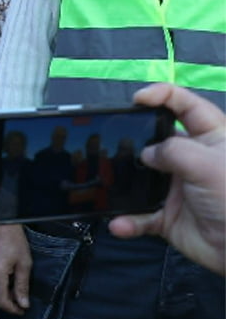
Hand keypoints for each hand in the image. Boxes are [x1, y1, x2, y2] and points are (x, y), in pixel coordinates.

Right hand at [0, 224, 30, 314]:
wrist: (0, 222)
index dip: (12, 309)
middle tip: (18, 303)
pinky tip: (3, 280)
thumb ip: (22, 285)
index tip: (22, 310)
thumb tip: (23, 304)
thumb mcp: (24, 263)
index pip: (1, 300)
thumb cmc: (15, 240)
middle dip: (4, 304)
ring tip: (12, 291)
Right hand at [109, 83, 225, 275]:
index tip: (138, 99)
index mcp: (210, 139)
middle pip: (155, 140)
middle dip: (133, 138)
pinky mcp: (167, 216)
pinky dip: (127, 220)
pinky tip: (119, 223)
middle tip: (112, 139)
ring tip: (107, 182)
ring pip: (141, 178)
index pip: (186, 106)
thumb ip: (173, 151)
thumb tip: (145, 153)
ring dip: (123, 183)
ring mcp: (177, 188)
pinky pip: (140, 215)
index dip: (163, 95)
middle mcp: (191, 160)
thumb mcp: (208, 165)